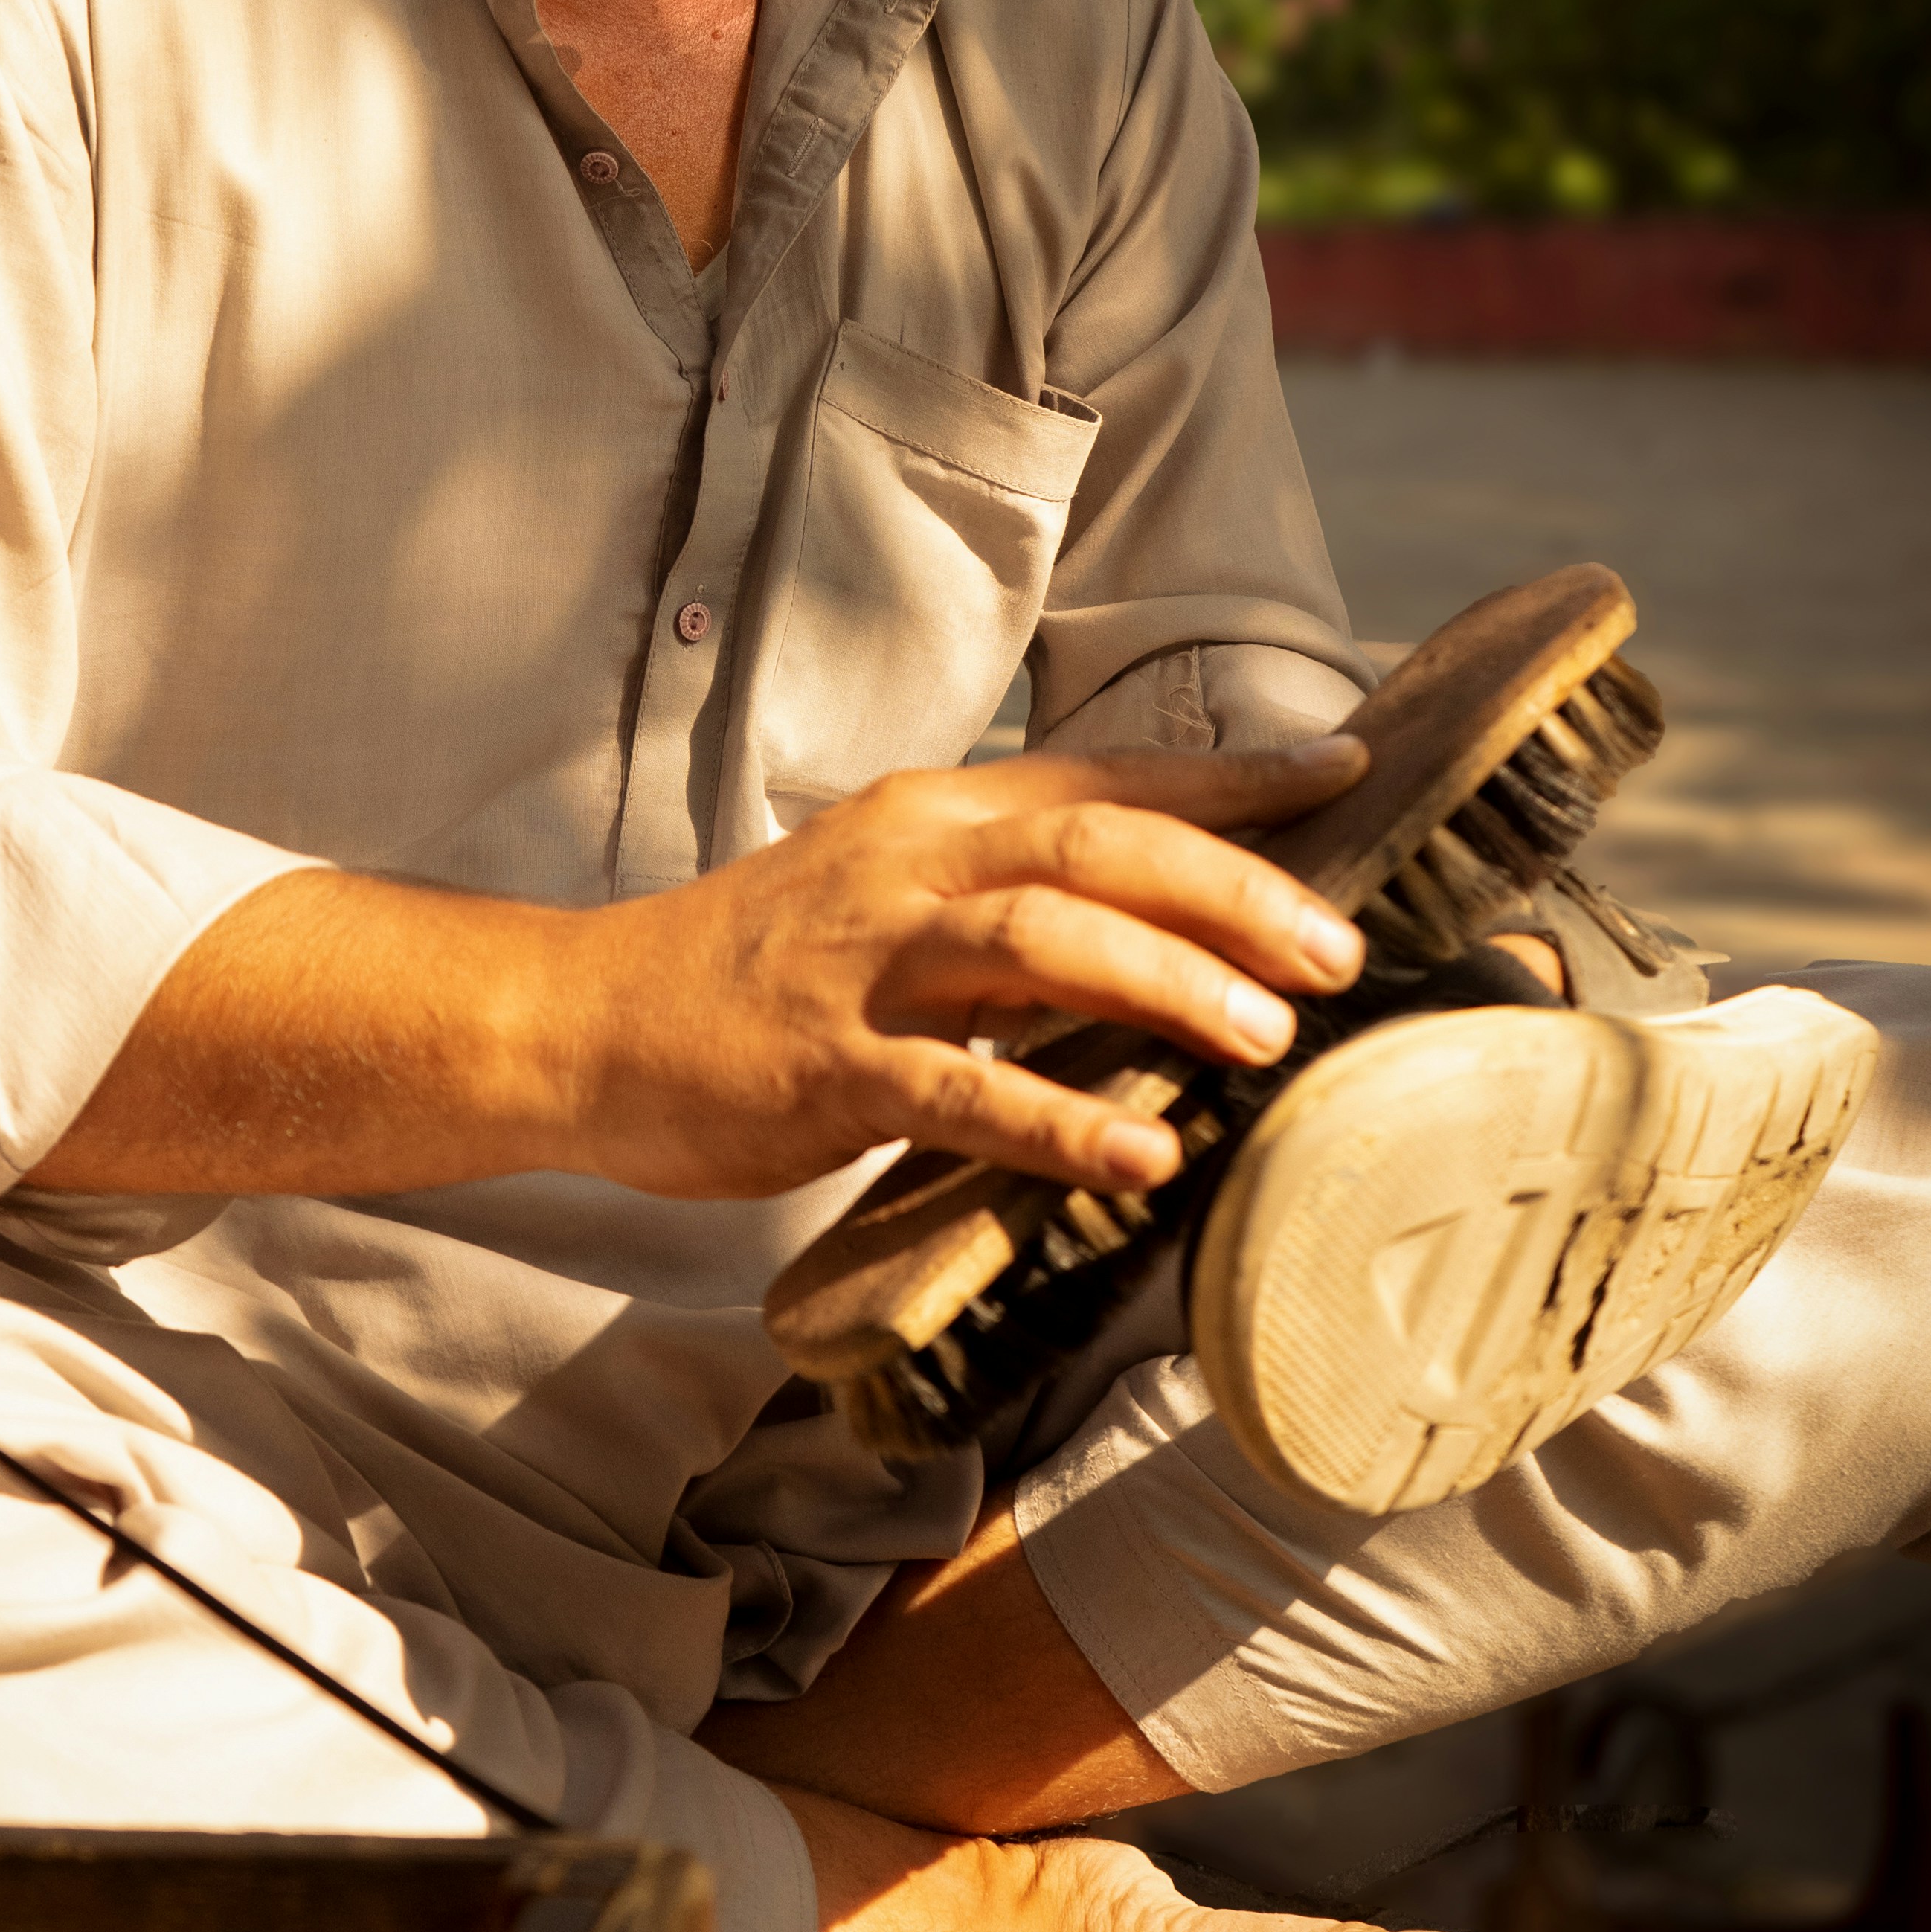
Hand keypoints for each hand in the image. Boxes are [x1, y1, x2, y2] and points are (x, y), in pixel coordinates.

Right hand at [554, 735, 1367, 1203]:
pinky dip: (1062, 1123)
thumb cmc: (751, 971)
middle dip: (1231, 889)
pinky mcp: (826, 1067)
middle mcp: (909, 867)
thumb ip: (1006, 902)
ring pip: (1041, 942)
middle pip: (1096, 847)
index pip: (1107, 778)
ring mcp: (865, 964)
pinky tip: (1144, 1157)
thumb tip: (1155, 932)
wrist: (582, 1021)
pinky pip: (962, 1091)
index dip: (1232, 780)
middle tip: (1336, 950)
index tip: (1348, 774)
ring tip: (1267, 1039)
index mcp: (934, 817)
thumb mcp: (885, 897)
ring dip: (1167, 983)